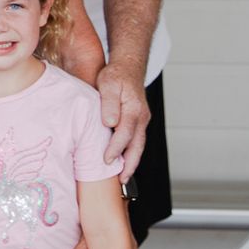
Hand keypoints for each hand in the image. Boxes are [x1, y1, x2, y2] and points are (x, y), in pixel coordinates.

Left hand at [96, 61, 149, 180]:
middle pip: (137, 145)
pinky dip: (132, 152)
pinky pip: (137, 140)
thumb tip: (110, 123)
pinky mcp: (139, 121)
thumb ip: (108, 103)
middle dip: (129, 164)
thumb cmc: (116, 75)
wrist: (128, 68)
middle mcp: (141, 117)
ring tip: (123, 177)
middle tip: (121, 180)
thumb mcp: (107, 84)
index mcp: (134, 109)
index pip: (125, 134)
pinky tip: (123, 160)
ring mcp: (142, 120)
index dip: (115, 149)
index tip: (105, 160)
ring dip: (132, 161)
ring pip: (139, 145)